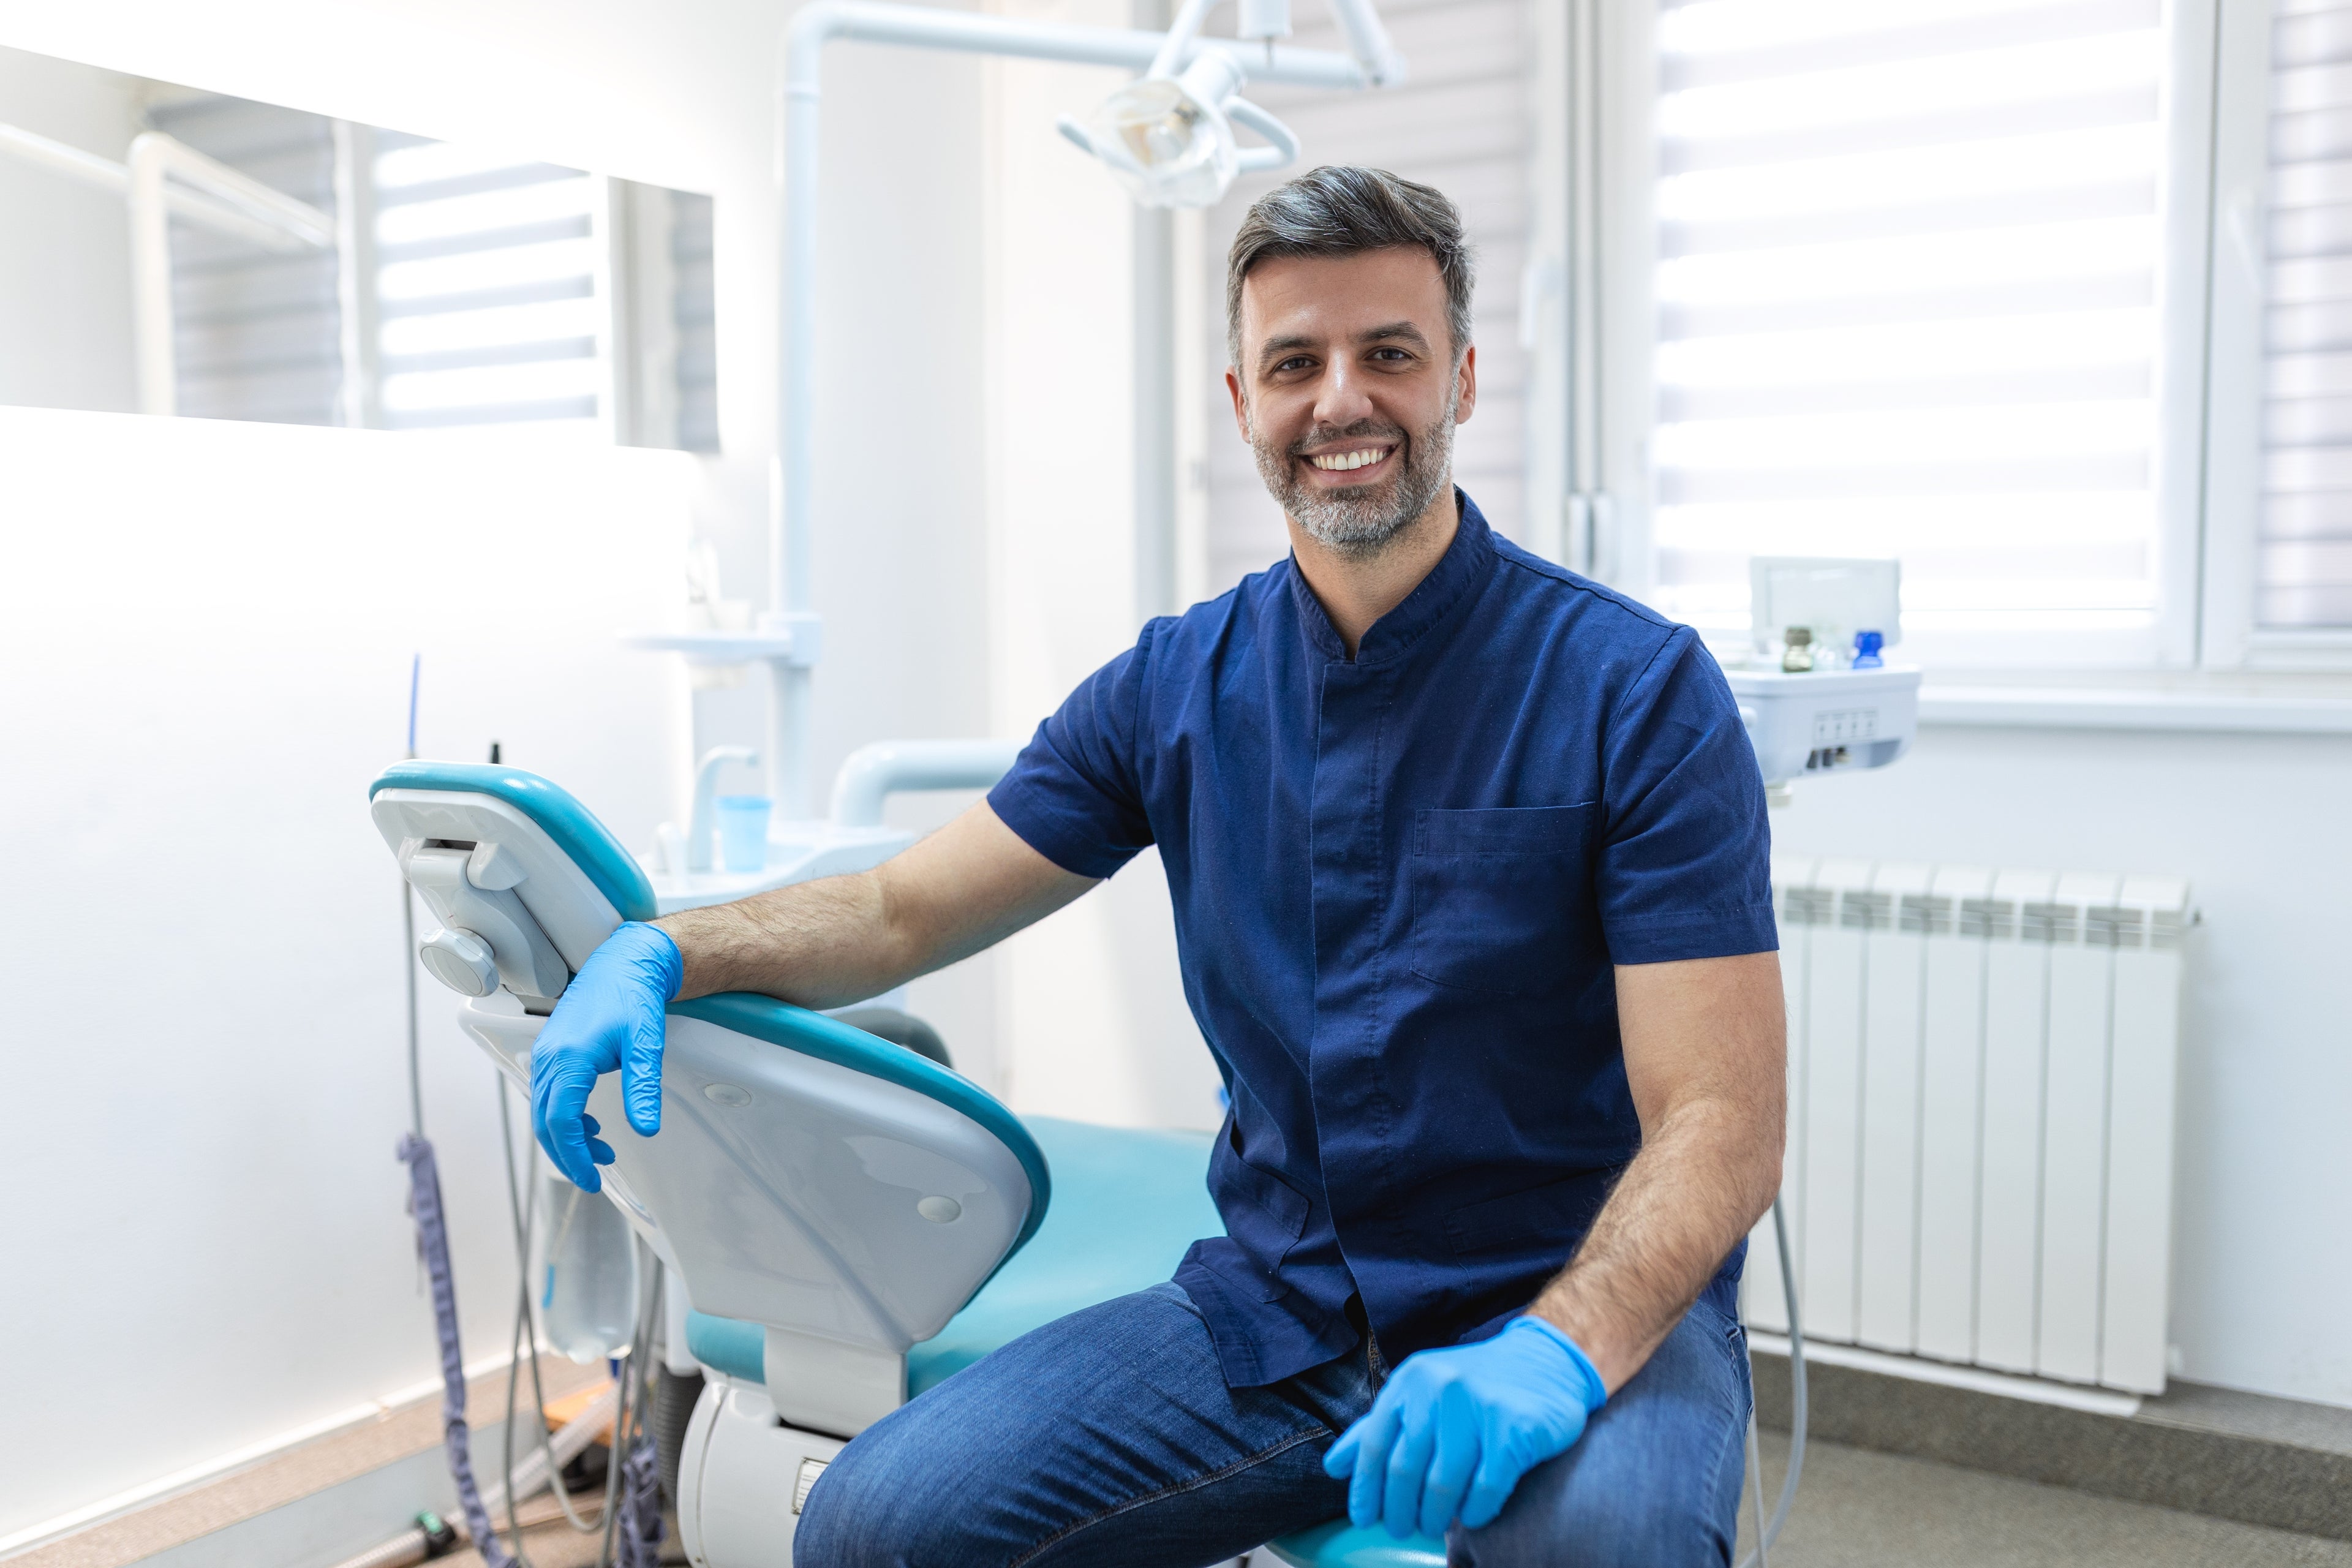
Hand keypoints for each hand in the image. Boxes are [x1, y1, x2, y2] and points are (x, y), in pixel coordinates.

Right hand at [529, 922, 681, 1191]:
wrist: (625, 963)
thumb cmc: (634, 998)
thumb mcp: (646, 1045)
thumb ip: (644, 1088)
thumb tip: (646, 1129)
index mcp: (570, 1058)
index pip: (561, 1122)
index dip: (575, 1156)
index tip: (593, 1179)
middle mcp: (549, 1058)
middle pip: (545, 1123)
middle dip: (567, 1156)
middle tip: (594, 1178)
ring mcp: (546, 1055)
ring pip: (543, 1111)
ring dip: (567, 1138)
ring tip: (603, 1151)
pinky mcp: (551, 1053)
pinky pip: (548, 1096)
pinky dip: (564, 1118)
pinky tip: (590, 1125)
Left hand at [1323, 1316, 1606, 1539]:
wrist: (1548, 1361)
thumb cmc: (1476, 1386)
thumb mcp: (1421, 1394)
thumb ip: (1378, 1427)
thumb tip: (1333, 1466)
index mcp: (1411, 1381)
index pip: (1374, 1445)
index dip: (1365, 1489)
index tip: (1364, 1519)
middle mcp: (1439, 1389)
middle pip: (1404, 1469)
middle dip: (1398, 1510)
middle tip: (1401, 1530)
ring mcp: (1477, 1406)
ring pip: (1442, 1484)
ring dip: (1433, 1516)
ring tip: (1433, 1527)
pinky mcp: (1514, 1428)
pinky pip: (1485, 1488)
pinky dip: (1474, 1512)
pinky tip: (1472, 1516)